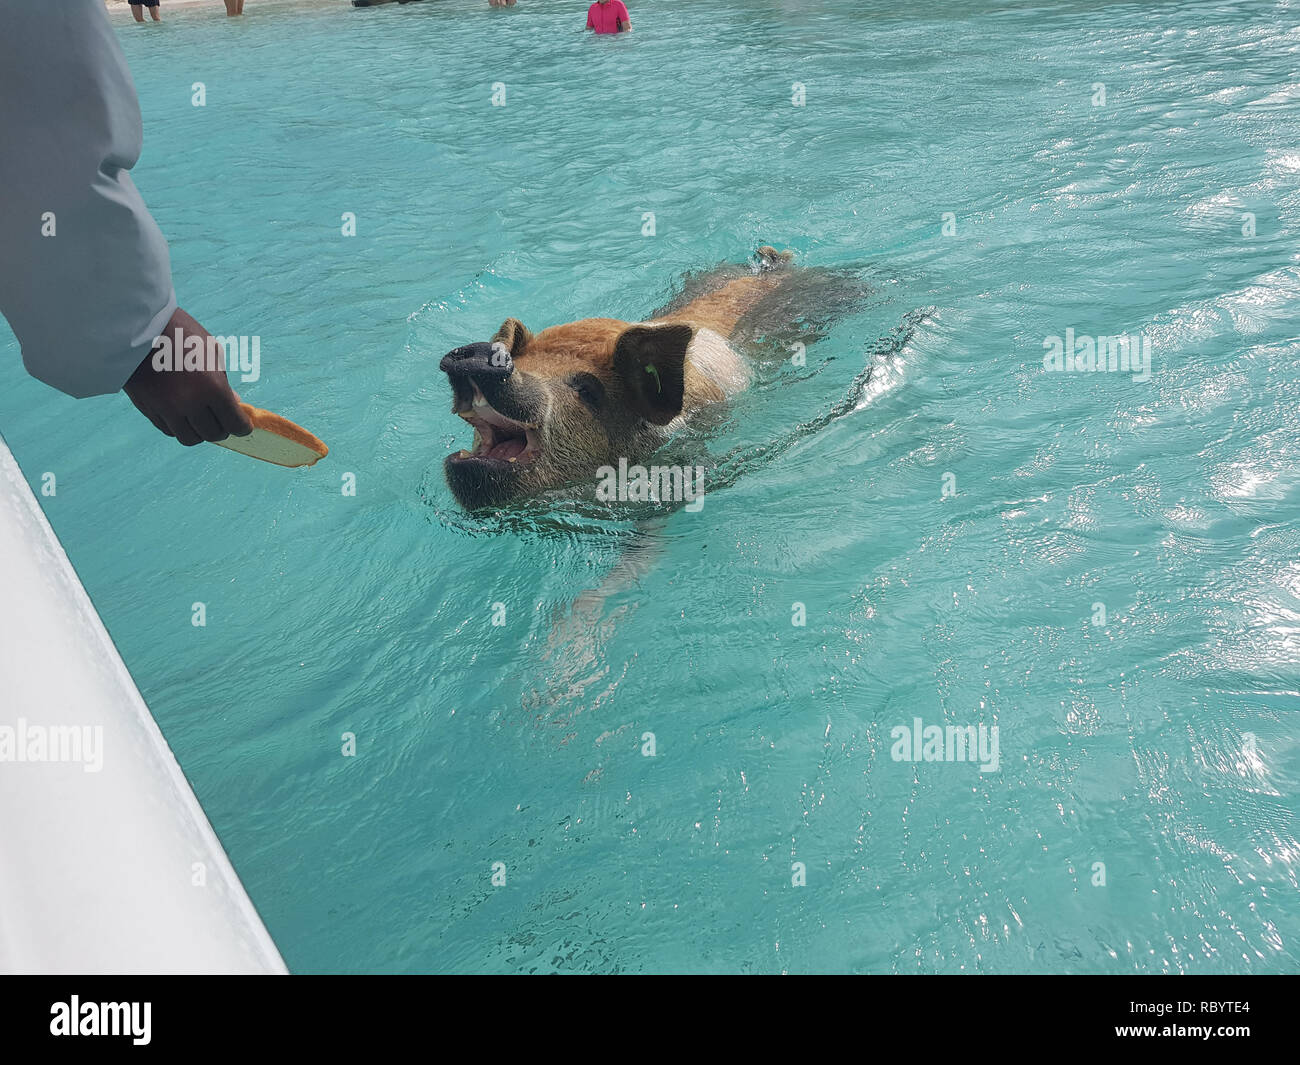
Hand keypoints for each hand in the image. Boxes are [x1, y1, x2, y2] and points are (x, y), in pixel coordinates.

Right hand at [124, 308, 253, 445]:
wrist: (137, 327)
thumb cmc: (181, 333)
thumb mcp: (212, 352)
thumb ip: (225, 382)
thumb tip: (236, 403)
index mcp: (213, 388)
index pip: (234, 424)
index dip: (242, 427)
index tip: (243, 426)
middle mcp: (191, 404)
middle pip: (214, 434)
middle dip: (223, 429)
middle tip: (223, 421)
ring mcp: (168, 410)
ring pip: (190, 438)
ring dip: (200, 432)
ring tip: (202, 420)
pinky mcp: (149, 410)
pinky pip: (169, 430)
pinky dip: (180, 427)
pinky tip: (183, 415)